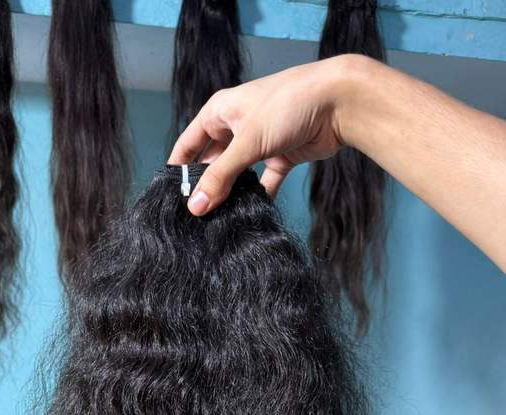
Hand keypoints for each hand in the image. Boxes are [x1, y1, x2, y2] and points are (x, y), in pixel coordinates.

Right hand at [168, 55, 357, 214]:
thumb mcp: (246, 143)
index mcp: (220, 112)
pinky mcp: (281, 155)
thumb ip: (220, 177)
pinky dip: (259, 196)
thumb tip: (195, 207)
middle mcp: (237, 126)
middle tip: (197, 215)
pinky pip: (264, 181)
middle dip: (206, 186)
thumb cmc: (288, 106)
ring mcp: (259, 142)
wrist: (337, 102)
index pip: (189, 143)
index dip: (179, 168)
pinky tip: (252, 212)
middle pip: (212, 162)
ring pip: (238, 174)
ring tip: (220, 218)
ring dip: (232, 193)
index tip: (170, 196)